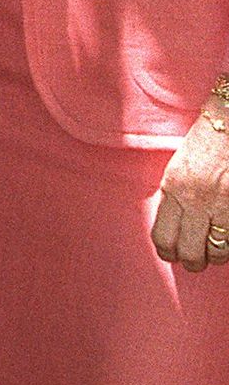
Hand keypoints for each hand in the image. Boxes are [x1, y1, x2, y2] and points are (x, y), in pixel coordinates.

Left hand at [151, 98, 228, 271]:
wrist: (227, 122)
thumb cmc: (204, 142)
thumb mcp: (179, 168)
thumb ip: (174, 198)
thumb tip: (173, 231)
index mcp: (173, 188)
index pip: (162, 237)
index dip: (168, 253)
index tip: (173, 254)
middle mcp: (194, 199)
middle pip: (188, 253)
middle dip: (193, 262)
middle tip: (197, 259)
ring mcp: (221, 204)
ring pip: (216, 252)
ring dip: (216, 255)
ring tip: (216, 248)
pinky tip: (228, 237)